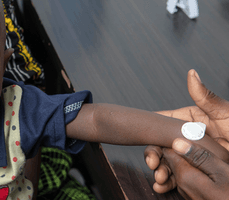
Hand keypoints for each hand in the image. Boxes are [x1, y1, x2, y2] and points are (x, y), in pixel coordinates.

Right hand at [145, 69, 228, 192]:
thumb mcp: (225, 113)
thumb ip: (205, 97)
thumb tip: (192, 73)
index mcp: (190, 121)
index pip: (163, 124)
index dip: (150, 131)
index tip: (142, 137)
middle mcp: (188, 138)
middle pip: (161, 145)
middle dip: (153, 155)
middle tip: (152, 163)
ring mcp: (192, 155)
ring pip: (168, 162)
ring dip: (159, 170)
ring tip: (159, 178)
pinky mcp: (197, 169)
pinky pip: (179, 176)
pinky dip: (169, 181)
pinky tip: (163, 185)